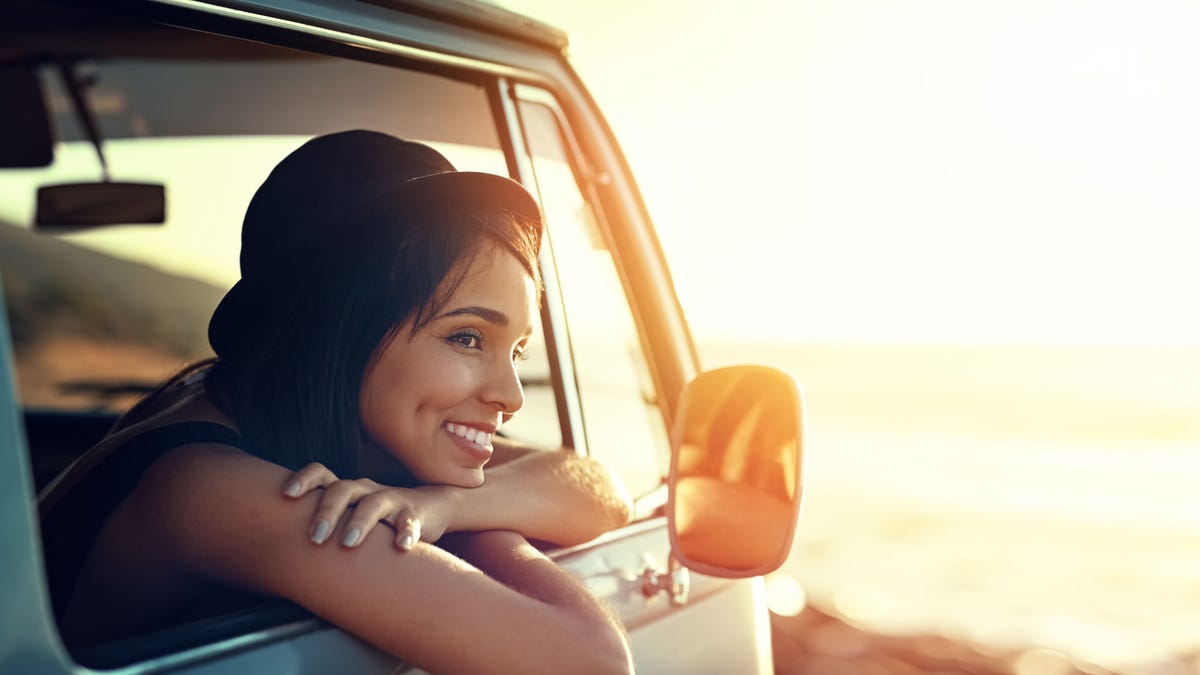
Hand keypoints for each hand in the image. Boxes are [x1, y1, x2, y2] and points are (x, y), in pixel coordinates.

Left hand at [282, 463, 453, 550]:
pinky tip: (402, 547)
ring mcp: (391, 501)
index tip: (287, 495)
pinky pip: (409, 522)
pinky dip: (406, 533)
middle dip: (327, 512)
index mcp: (347, 490)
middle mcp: (366, 491)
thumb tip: (278, 553)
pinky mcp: (414, 516)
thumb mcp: (349, 516)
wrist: (429, 509)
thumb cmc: (377, 518)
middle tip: (314, 538)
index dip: (304, 480)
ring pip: (374, 504)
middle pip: (343, 490)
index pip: (321, 474)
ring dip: (359, 522)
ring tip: (348, 543)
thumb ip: (324, 525)